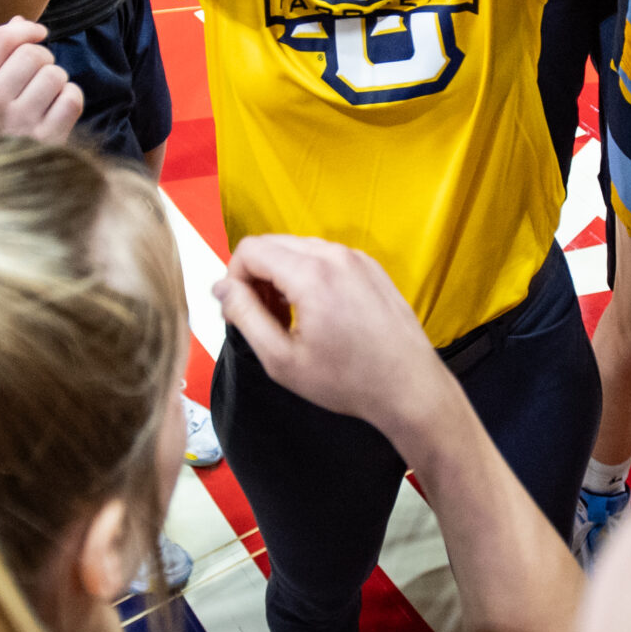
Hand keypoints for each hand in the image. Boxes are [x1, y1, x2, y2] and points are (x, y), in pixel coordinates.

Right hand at [0, 16, 83, 140]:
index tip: (38, 33)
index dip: (25, 29)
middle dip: (44, 59)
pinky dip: (71, 99)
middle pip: (32, 54)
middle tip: (39, 76)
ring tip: (46, 97)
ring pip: (55, 75)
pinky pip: (72, 98)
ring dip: (57, 81)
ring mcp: (19, 124)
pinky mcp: (48, 140)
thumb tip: (21, 20)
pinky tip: (58, 110)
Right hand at [212, 235, 452, 433]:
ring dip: (281, 275)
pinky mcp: (371, 267)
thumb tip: (220, 287)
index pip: (250, 249)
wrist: (409, 387)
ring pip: (298, 249)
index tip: (239, 311)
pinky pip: (325, 257)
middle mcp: (335, 255)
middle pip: (272, 244)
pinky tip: (317, 313)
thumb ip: (244, 316)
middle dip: (256, 276)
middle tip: (261, 318)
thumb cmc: (347, 380)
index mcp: (311, 273)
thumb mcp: (281, 359)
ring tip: (289, 319)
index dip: (233, 278)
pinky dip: (309, 275)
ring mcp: (357, 258)